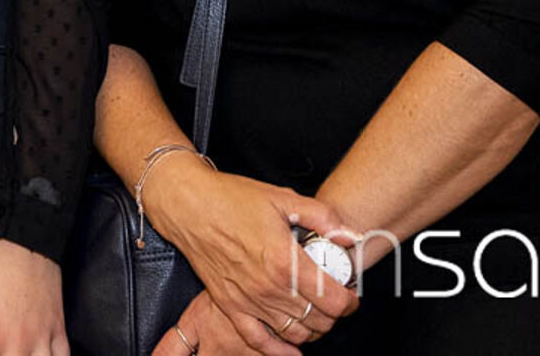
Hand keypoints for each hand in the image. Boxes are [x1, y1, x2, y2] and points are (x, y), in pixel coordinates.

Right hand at [142, 156, 355, 349]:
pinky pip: (259, 340)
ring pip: (294, 333)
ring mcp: (248, 300)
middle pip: (318, 320)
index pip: (333, 300)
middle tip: (334, 299)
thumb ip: (322, 217)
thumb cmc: (231, 199)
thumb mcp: (282, 198)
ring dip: (312, 329)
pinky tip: (292, 349)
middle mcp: (268, 287)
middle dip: (334, 314)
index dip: (350, 301)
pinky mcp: (230, 305)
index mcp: (285, 261)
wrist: (189, 205)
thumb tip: (349, 235)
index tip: (350, 293)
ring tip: (315, 313)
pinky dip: (278, 350)